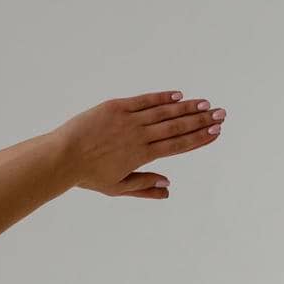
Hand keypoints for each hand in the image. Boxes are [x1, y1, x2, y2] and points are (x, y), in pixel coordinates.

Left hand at [52, 90, 225, 198]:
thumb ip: (143, 187)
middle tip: (221, 114)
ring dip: (187, 107)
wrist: (62, 156)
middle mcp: (139, 135)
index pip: (177, 146)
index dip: (198, 139)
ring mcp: (129, 119)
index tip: (216, 133)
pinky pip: (144, 100)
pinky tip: (178, 95)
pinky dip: (162, 98)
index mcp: (141, 155)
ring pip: (164, 111)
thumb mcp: (116, 188)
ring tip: (206, 103)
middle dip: (201, 120)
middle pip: (177, 126)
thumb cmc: (87, 176)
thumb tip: (168, 188)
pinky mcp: (117, 106)